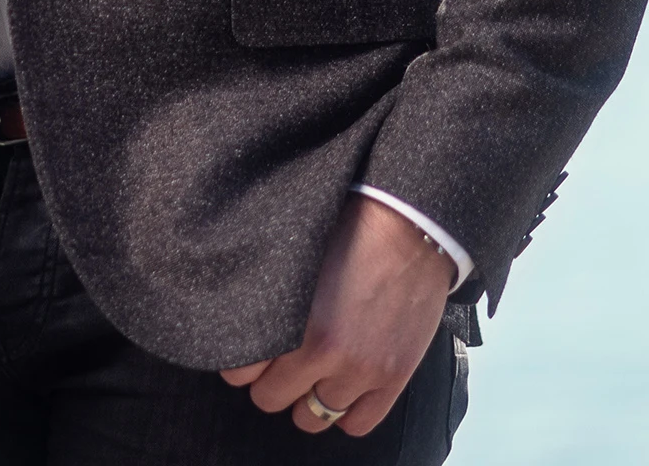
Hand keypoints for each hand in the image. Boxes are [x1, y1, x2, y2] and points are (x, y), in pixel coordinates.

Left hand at [219, 196, 452, 436]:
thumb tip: (238, 317)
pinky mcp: (393, 377)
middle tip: (281, 359)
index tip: (249, 349)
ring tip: (312, 373)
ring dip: (306, 397)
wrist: (410, 225)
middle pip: (270, 398)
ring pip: (311, 417)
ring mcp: (361, 369)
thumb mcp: (294, 258)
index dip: (241, 360)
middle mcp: (323, 350)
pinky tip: (342, 386)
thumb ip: (266, 296)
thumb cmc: (349, 230)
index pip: (238, 372)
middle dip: (272, 379)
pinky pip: (356, 424)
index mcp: (291, 318)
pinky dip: (345, 411)